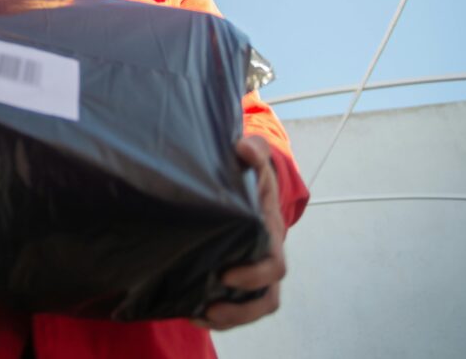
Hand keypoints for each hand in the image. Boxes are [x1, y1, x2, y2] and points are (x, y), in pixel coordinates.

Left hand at [197, 135, 286, 330]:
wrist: (247, 182)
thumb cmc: (250, 174)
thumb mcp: (253, 159)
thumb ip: (252, 151)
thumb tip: (244, 148)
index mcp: (270, 233)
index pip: (274, 264)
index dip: (255, 274)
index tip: (227, 274)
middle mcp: (267, 258)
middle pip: (266, 295)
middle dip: (241, 307)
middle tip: (211, 306)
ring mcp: (253, 271)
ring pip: (253, 307)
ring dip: (229, 318)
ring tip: (200, 316)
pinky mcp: (236, 277)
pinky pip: (236, 306)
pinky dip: (218, 316)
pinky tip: (192, 314)